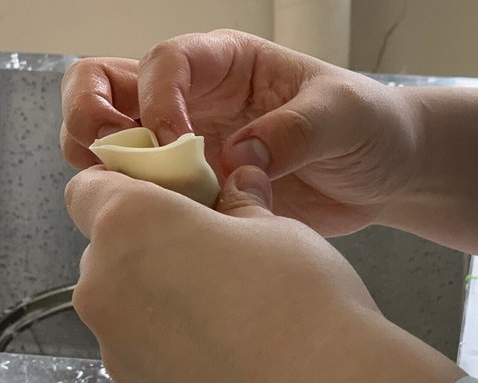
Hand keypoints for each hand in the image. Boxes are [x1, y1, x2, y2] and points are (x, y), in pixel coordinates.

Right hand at [61, 30, 420, 235]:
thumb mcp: (343, 115)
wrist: (386, 176)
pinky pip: (147, 196)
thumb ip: (293, 130)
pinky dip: (139, 209)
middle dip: (91, 115)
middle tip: (110, 154)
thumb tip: (239, 157)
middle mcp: (198, 100)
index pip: (166, 61)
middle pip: (108, 87)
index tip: (175, 138)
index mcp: (229, 63)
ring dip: (103, 165)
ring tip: (126, 194)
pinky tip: (164, 227)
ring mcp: (191, 147)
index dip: (157, 95)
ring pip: (112, 142)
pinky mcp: (198, 192)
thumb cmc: (370, 125)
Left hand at [64, 165, 463, 382]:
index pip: (89, 186)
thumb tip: (237, 191)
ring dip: (159, 289)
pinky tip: (222, 339)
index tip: (166, 190)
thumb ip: (239, 205)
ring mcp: (116, 343)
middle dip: (150, 239)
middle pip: (109, 245)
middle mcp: (106, 283)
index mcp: (131, 225)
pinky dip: (168, 334)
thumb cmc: (298, 303)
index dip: (125, 183)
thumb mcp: (275, 228)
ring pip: (125, 296)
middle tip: (208, 244)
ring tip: (223, 300)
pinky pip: (140, 342)